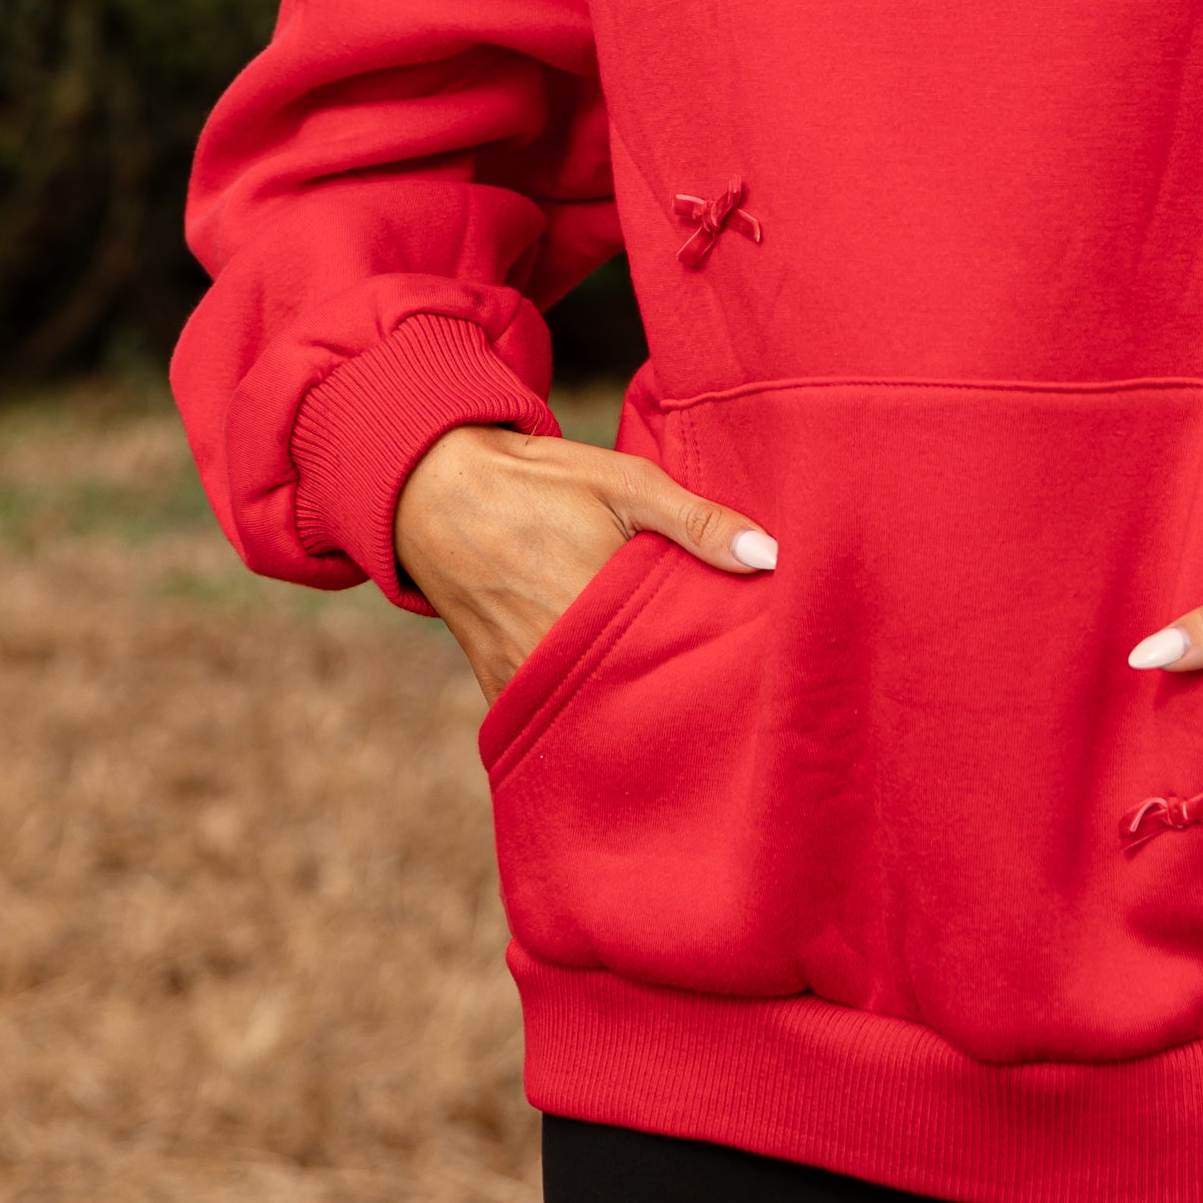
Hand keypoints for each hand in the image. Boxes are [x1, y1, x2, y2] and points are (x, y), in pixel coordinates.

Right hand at [393, 425, 775, 701]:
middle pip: (639, 702)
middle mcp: (558, 655)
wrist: (432, 489)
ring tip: (677, 710)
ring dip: (632, 714)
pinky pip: (552, 720)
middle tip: (724, 703)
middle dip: (678, 701)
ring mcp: (525, 678)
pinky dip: (584, 718)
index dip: (712, 671)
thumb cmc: (538, 481)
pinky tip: (619, 710)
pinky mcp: (499, 688)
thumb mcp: (625, 483)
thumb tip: (771, 557)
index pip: (676, 663)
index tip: (748, 674)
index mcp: (598, 605)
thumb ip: (698, 521)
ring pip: (596, 719)